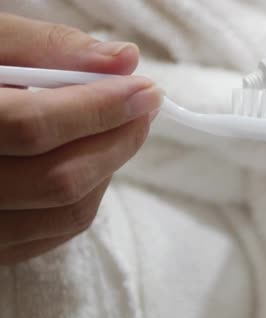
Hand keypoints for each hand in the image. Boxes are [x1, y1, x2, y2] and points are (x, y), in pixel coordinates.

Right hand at [0, 13, 163, 263]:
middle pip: (58, 180)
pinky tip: (90, 161)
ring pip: (67, 212)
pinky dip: (88, 195)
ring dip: (108, 168)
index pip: (31, 127)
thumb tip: (124, 60)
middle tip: (142, 109)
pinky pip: (56, 233)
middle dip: (117, 141)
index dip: (98, 108)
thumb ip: (48, 47)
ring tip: (116, 130)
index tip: (146, 90)